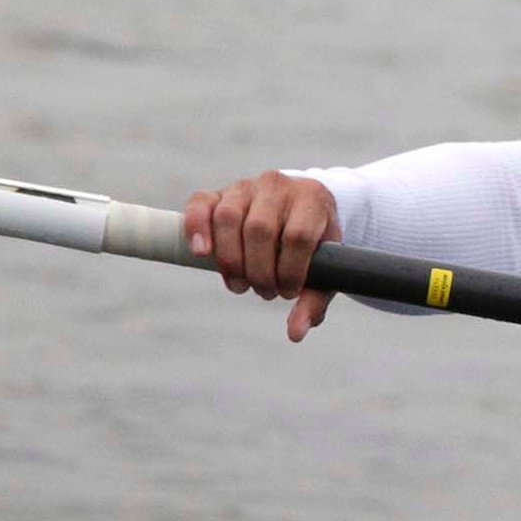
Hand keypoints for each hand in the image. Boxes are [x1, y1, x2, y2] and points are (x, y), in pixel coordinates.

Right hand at [181, 171, 341, 339]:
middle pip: (260, 229)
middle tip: (264, 292)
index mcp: (311, 200)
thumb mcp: (324, 267)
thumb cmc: (313, 242)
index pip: (297, 236)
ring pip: (228, 217)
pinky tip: (200, 253)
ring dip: (230, 259)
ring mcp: (245, 187)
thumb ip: (313, 300)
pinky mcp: (218, 193)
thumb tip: (295, 334)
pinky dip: (196, 228)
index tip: (288, 292)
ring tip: (239, 285)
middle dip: (258, 271)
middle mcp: (277, 186)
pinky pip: (199, 204)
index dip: (289, 270)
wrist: (299, 206)